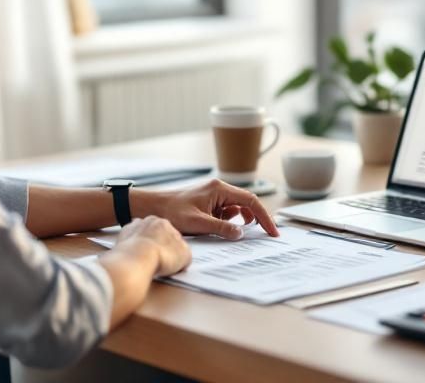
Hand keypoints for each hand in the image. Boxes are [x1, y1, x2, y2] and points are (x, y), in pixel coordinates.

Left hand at [112, 216, 190, 276]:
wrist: (136, 260)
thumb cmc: (161, 255)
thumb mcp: (185, 255)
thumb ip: (185, 251)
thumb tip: (183, 254)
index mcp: (164, 222)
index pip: (172, 234)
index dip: (173, 247)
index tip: (173, 258)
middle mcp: (147, 222)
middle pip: (155, 234)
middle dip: (158, 244)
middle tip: (161, 260)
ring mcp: (132, 230)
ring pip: (140, 238)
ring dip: (143, 246)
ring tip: (147, 262)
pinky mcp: (120, 240)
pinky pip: (128, 245)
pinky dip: (131, 251)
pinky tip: (135, 261)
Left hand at [154, 179, 279, 239]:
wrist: (153, 208)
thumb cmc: (172, 212)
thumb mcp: (198, 223)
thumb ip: (221, 228)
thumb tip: (241, 234)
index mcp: (219, 189)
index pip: (250, 201)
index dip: (264, 216)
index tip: (272, 231)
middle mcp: (219, 189)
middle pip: (246, 204)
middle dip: (256, 220)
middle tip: (266, 236)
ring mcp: (215, 196)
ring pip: (237, 209)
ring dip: (240, 222)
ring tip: (237, 235)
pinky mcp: (210, 203)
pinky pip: (226, 213)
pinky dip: (229, 222)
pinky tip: (223, 231)